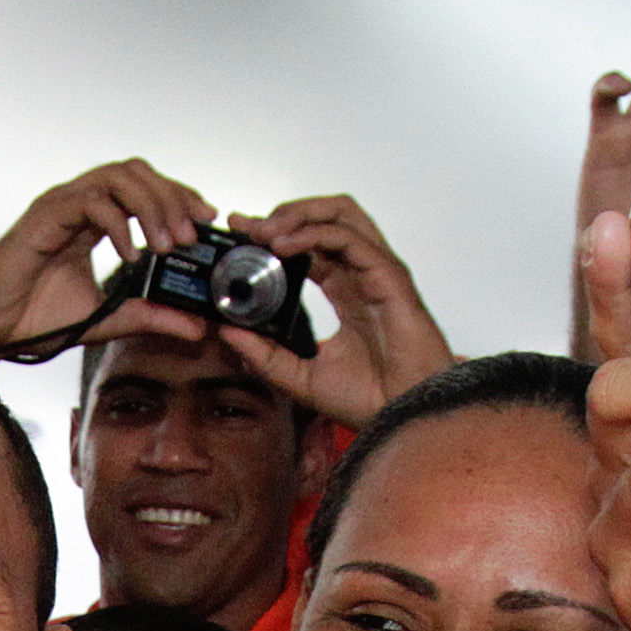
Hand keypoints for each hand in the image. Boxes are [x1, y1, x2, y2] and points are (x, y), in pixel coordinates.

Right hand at [0, 159, 222, 362]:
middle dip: (172, 197)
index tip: (207, 220)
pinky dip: (119, 225)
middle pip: (136, 172)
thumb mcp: (107, 318)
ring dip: (152, 206)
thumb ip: (151, 317)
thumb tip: (197, 327)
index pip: (143, 188)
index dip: (178, 196)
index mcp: (91, 218)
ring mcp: (60, 205)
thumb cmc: (33, 318)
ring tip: (170, 244)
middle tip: (194, 234)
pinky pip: (90, 202)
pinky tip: (133, 255)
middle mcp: (77, 203)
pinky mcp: (44, 217)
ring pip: (117, 177)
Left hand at [219, 194, 456, 424]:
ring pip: (340, 214)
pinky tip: (284, 247)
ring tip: (264, 232)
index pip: (309, 245)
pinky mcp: (388, 277)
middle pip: (326, 217)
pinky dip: (312, 234)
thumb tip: (227, 332)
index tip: (240, 234)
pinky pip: (348, 239)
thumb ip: (264, 355)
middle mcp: (362, 274)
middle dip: (284, 214)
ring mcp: (376, 271)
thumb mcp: (300, 377)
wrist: (404, 416)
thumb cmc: (372, 398)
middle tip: (247, 227)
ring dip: (298, 214)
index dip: (275, 233)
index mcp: (346, 291)